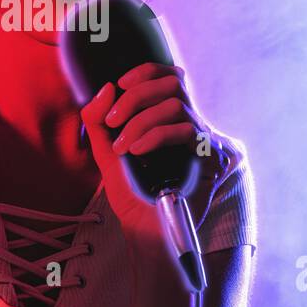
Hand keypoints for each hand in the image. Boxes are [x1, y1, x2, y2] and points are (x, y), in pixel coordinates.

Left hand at [80, 63, 236, 251]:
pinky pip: (185, 131)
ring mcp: (200, 141)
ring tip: (123, 146)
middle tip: (112, 121)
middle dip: (136, 96)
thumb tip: (107, 88)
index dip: (147, 72)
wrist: (150, 234)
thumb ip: (99, 124)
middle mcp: (188, 126)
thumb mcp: (108, 156)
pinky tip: (137, 151)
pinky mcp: (207, 159)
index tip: (121, 84)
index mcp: (169, 121)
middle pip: (173, 83)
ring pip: (176, 105)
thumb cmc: (134, 198)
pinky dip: (155, 135)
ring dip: (141, 120)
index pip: (170, 78)